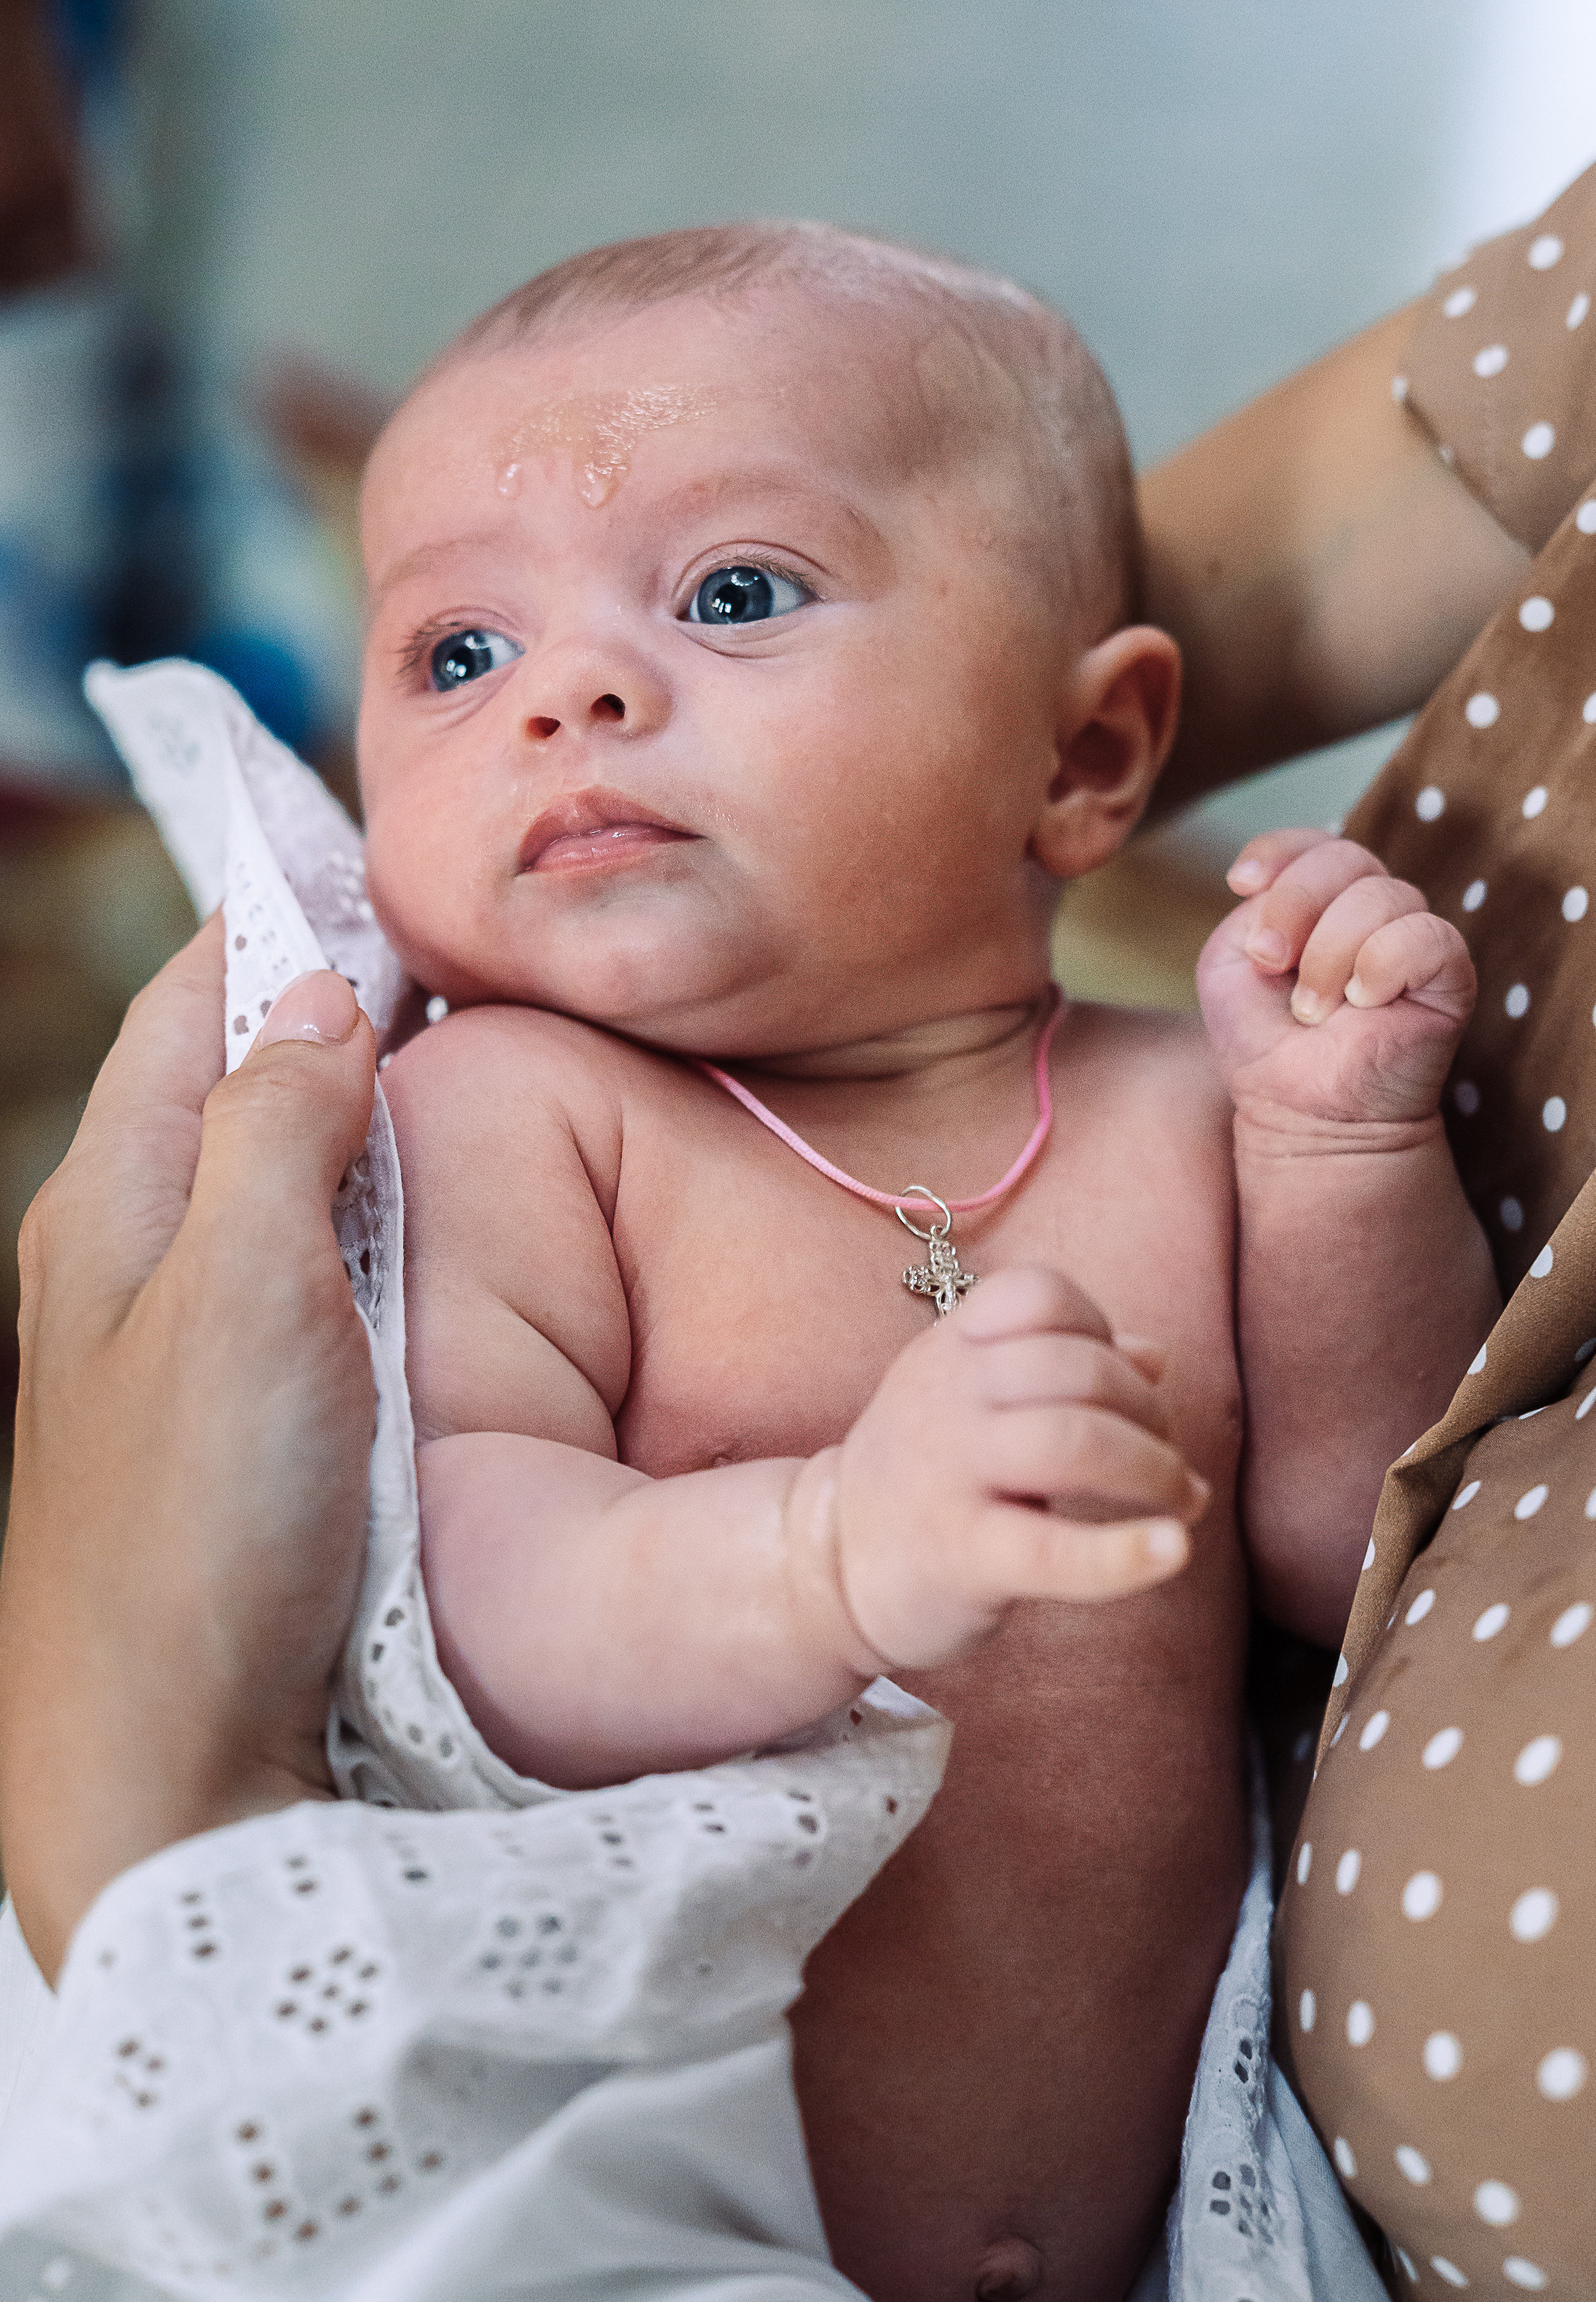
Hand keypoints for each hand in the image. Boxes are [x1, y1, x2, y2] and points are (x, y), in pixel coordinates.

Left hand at [0, 921, 377, 1979]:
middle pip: (225, 1077)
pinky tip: (424, 1231)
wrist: (166, 1766)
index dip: (279, 917)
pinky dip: (358, 1213)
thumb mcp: (243, 1293)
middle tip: (449, 956)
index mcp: (110, 1198)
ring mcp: (173, 1341)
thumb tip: (316, 1000)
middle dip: (323, 1004)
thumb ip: (274, 1129)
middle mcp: (125, 1254)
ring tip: (451, 1065)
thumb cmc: (196, 1528)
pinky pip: (294, 1268)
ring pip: (264, 1174)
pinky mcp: (229, 1419)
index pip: (192, 997)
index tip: (378, 864)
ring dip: (346, 1111)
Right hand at [811, 1266, 1207, 1671]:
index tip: (1118, 1385)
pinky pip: (1055, 1550)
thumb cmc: (924, 1473)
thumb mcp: (976, 1398)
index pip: (1041, 1294)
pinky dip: (1124, 1553)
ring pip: (1075, 1443)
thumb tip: (1156, 1354)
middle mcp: (947, 1396)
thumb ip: (1061, 1367)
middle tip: (1169, 1461)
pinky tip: (1171, 1550)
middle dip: (1149, 1413)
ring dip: (1154, 1469)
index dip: (1099, 1330)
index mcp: (952, 1348)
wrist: (826, 1565)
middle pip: (1077, 1370)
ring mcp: (950, 1473)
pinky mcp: (962, 1555)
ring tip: (1182, 1502)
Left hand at [1196, 827, 1475, 1132]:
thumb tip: (1283, 889)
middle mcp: (1370, 910)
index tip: (1240, 884)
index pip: (1311, 843)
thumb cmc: (1266, 1042)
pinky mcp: (1449, 972)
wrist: (1303, 1111)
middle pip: (1345, 856)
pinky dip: (1381, 966)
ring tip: (1315, 1009)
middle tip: (1272, 964)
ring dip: (1329, 954)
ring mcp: (1411, 937)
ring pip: (1381, 895)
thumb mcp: (1228, 966)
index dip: (1277, 851)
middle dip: (1295, 904)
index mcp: (1321, 901)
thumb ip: (1251, 912)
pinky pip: (1425, 936)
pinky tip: (1365, 1003)